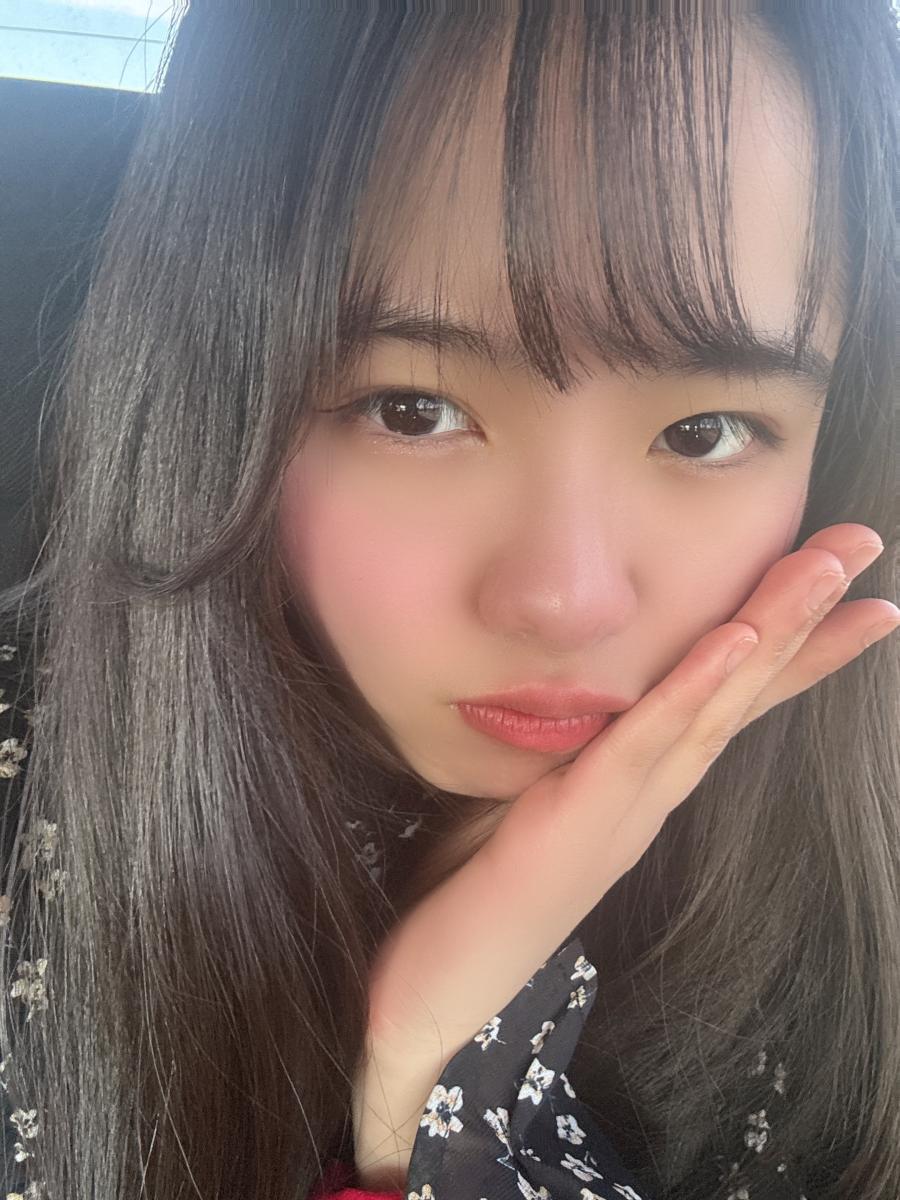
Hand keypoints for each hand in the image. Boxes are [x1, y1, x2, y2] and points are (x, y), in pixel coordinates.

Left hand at [351, 523, 897, 1190]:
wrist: (432, 992)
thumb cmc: (472, 887)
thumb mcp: (524, 791)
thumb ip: (568, 749)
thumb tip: (584, 688)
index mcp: (639, 784)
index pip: (727, 701)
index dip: (792, 648)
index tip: (853, 594)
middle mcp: (650, 796)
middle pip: (740, 691)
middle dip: (807, 618)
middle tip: (864, 545)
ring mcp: (626, 814)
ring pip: (713, 708)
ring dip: (773, 633)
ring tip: (827, 569)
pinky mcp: (582, 826)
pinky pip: (647, 745)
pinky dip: (696, 690)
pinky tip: (737, 640)